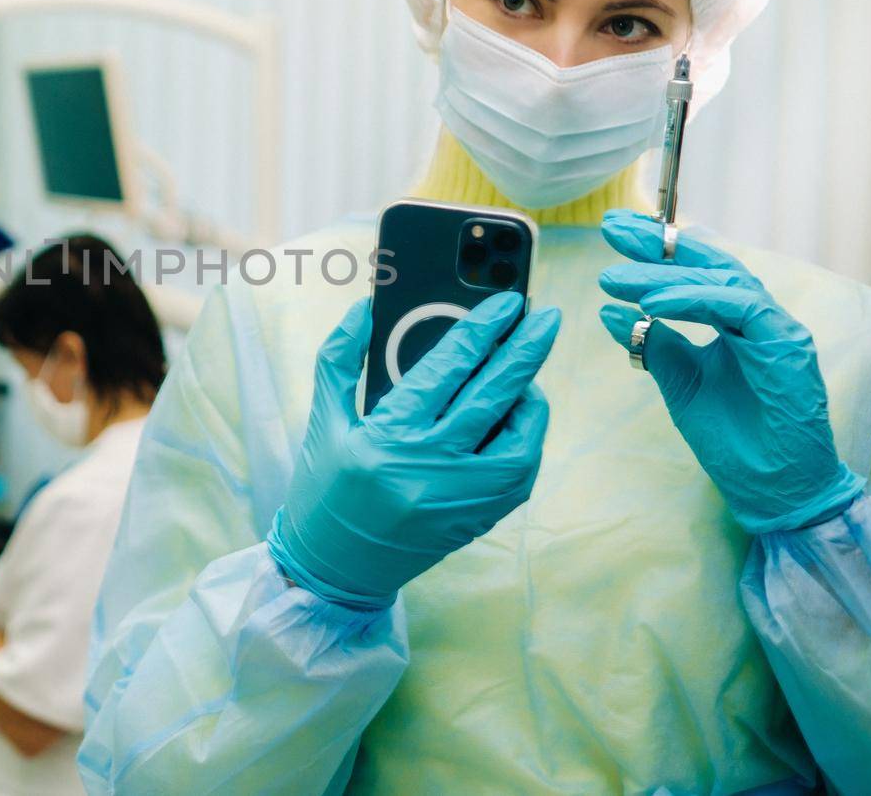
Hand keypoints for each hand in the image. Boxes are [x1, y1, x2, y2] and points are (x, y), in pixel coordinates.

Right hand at [266, 292, 559, 609]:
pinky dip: (526, 439)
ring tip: (525, 374)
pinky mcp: (476, 520)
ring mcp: (460, 499)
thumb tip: (363, 309)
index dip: (481, 330)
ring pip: (519, 439)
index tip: (506, 302)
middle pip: (493, 397)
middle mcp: (430, 469)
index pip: (447, 370)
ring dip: (530, 400)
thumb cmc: (324, 489)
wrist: (333, 568)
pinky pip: (518, 473)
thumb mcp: (325, 421)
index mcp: (388, 437)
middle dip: (524, 350)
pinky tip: (517, 417)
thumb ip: (340, 360)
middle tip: (545, 317)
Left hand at [598, 209, 863, 533]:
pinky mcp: (786, 346)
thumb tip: (609, 310)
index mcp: (736, 323)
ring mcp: (776, 329)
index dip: (655, 249)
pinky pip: (738, 307)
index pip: (694, 272)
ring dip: (664, 274)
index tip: (612, 230)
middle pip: (707, 264)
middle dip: (657, 244)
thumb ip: (654, 345)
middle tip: (610, 227)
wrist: (774, 491)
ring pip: (720, 280)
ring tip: (615, 278)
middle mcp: (758, 318)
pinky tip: (653, 303)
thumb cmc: (736, 442)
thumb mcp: (681, 385)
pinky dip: (693, 300)